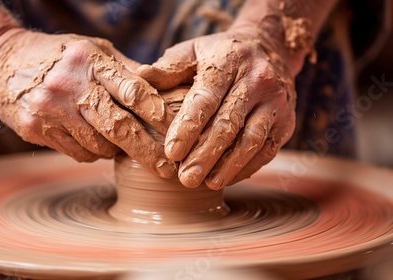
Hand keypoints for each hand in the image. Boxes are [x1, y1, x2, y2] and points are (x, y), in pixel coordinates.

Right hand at [0, 29, 176, 177]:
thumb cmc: (57, 55)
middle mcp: (68, 85)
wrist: (0, 60)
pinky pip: (78, 153)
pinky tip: (91, 138)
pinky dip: (93, 151)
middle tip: (167, 170)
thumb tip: (162, 90)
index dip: (159, 114)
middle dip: (147, 152)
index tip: (178, 132)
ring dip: (116, 150)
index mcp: (89, 60)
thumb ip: (125, 69)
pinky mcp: (34, 129)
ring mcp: (49, 109)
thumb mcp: (92, 49)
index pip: (133, 90)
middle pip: (118, 127)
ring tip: (121, 143)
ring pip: (99, 146)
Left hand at [137, 26, 296, 188]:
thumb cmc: (219, 55)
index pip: (206, 99)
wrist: (268, 47)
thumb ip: (167, 69)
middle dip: (205, 155)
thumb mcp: (193, 50)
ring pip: (251, 139)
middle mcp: (257, 80)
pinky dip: (247, 166)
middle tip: (185, 179)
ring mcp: (276, 101)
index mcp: (228, 61)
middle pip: (228, 123)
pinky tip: (228, 178)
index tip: (171, 153)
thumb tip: (137, 82)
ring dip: (229, 166)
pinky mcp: (286, 120)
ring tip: (208, 184)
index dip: (188, 128)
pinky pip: (267, 149)